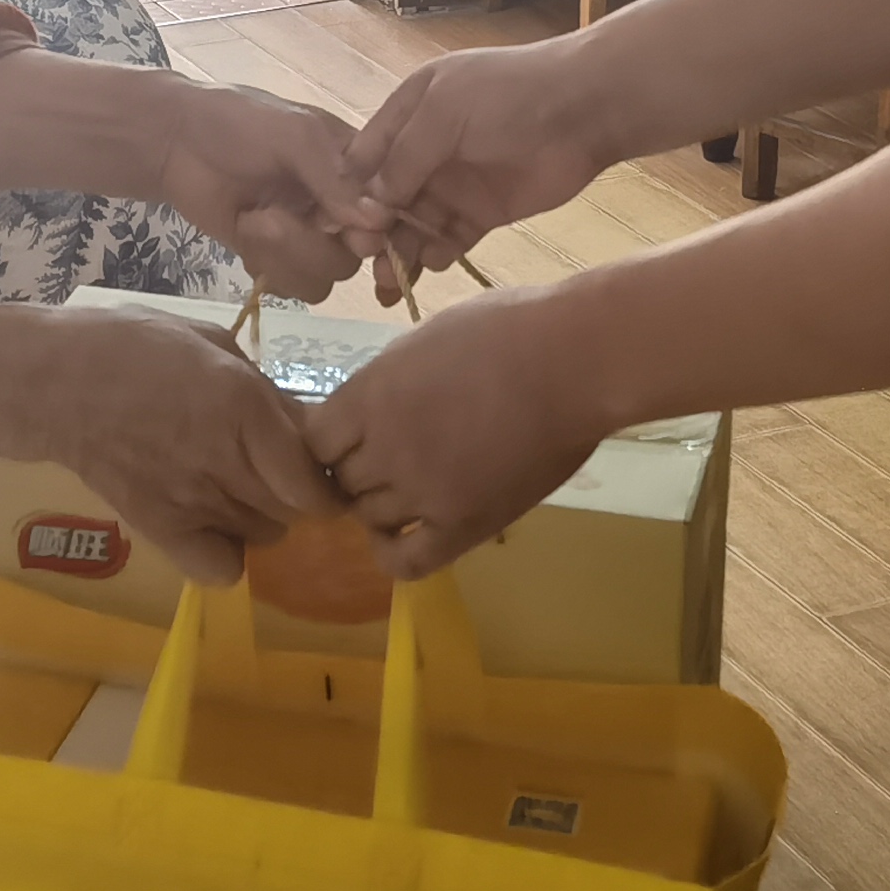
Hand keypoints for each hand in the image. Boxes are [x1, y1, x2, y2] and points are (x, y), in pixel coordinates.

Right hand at [13, 300, 336, 584]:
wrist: (58, 384)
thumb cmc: (136, 346)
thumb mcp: (214, 345)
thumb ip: (264, 389)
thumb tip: (305, 426)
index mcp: (244, 409)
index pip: (314, 482)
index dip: (326, 481)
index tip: (318, 467)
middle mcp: (226, 463)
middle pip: (295, 510)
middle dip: (297, 492)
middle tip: (274, 469)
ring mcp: (193, 502)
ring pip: (265, 535)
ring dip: (263, 516)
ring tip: (236, 488)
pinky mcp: (162, 531)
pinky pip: (221, 568)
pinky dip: (228, 553)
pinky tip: (215, 525)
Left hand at [151, 82, 392, 301]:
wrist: (174, 141)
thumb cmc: (238, 122)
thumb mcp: (293, 134)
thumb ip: (333, 176)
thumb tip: (377, 223)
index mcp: (360, 168)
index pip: (398, 210)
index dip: (390, 236)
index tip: (359, 240)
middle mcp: (341, 206)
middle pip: (361, 255)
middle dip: (319, 244)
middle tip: (283, 219)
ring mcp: (308, 235)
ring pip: (327, 277)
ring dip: (288, 254)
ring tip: (254, 219)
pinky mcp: (275, 258)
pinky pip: (292, 286)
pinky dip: (267, 265)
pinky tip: (244, 231)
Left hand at [301, 283, 618, 580]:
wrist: (576, 361)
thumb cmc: (508, 329)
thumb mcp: (424, 339)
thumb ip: (385, 380)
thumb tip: (367, 408)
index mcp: (372, 395)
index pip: (313, 441)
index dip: (328, 441)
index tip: (351, 436)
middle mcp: (386, 449)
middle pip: (341, 480)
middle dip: (356, 470)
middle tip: (388, 457)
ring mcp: (424, 492)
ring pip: (369, 517)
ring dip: (380, 505)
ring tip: (409, 487)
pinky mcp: (464, 524)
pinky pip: (407, 561)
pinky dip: (393, 553)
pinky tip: (402, 536)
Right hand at [338, 40, 618, 265]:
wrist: (583, 110)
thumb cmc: (507, 95)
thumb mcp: (444, 111)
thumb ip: (404, 156)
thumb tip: (368, 202)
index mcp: (409, 113)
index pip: (366, 157)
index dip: (350, 191)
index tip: (337, 226)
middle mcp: (426, 150)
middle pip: (387, 198)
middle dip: (373, 230)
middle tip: (366, 260)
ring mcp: (455, 183)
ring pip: (415, 225)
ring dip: (400, 251)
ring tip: (389, 281)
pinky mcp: (484, 212)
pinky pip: (449, 239)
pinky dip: (437, 254)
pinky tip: (431, 264)